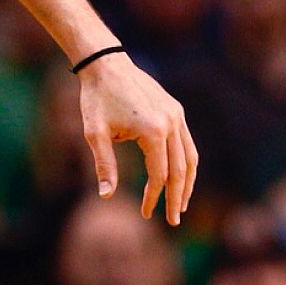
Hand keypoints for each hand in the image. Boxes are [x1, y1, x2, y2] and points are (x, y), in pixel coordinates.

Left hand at [78, 51, 197, 224]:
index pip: (159, 174)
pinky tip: (180, 177)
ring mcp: (176, 115)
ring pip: (191, 157)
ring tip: (180, 203)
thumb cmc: (95, 98)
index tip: (146, 214)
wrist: (105, 64)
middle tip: (173, 220)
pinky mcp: (176, 110)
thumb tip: (107, 196)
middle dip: (177, 197)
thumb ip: (104, 165)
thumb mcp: (94, 133)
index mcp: (153, 131)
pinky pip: (187, 143)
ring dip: (188, 183)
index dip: (153, 197)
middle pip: (181, 170)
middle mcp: (171, 123)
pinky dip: (186, 163)